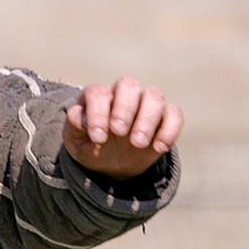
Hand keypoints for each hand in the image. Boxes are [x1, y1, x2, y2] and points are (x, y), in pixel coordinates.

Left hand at [62, 74, 181, 176]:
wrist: (111, 164)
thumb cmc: (91, 146)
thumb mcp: (76, 142)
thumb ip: (74, 126)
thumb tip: (77, 116)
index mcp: (98, 97)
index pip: (98, 93)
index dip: (98, 113)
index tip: (98, 138)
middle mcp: (123, 95)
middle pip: (128, 85)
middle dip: (124, 108)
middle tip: (119, 133)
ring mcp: (145, 104)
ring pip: (154, 96)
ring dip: (147, 119)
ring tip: (138, 144)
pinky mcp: (164, 119)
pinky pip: (174, 114)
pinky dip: (169, 129)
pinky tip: (159, 148)